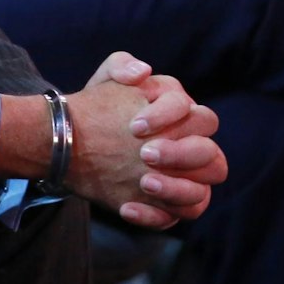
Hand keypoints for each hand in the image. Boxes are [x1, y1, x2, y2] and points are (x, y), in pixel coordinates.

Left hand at [0, 51, 223, 228]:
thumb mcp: (106, 80)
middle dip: (180, 154)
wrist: (74, 141)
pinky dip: (154, 216)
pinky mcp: (168, 206)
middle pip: (209, 155)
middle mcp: (191, 147)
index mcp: (184, 116)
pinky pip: (176, 217)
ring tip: (144, 183)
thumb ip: (122, 65)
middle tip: (145, 154)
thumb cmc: (101, 108)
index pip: (199, 116)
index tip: (135, 126)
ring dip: (176, 190)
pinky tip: (126, 207)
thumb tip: (143, 72)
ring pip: (201, 192)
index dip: (171, 119)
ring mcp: (183, 180)